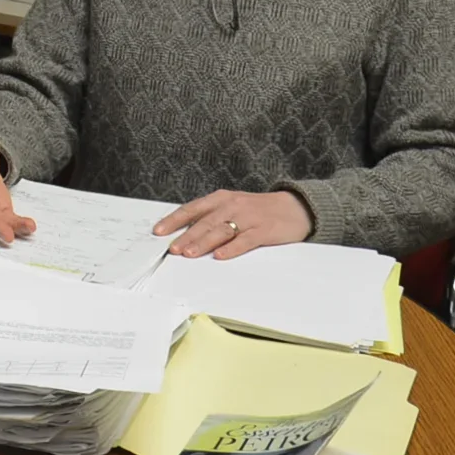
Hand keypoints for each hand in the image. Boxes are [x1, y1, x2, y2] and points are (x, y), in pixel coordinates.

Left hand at [154, 189, 312, 259]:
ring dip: (204, 242)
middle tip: (172, 249)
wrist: (295, 207)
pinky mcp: (264, 229)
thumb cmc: (258, 210)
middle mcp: (233, 205)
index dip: (174, 220)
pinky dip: (232, 248)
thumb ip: (211, 218)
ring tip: (189, 254)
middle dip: (186, 235)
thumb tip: (184, 235)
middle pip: (205, 221)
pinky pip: (245, 240)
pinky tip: (220, 256)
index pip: (192, 209)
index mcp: (221, 198)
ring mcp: (249, 217)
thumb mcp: (232, 206)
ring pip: (222, 230)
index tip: (158, 232)